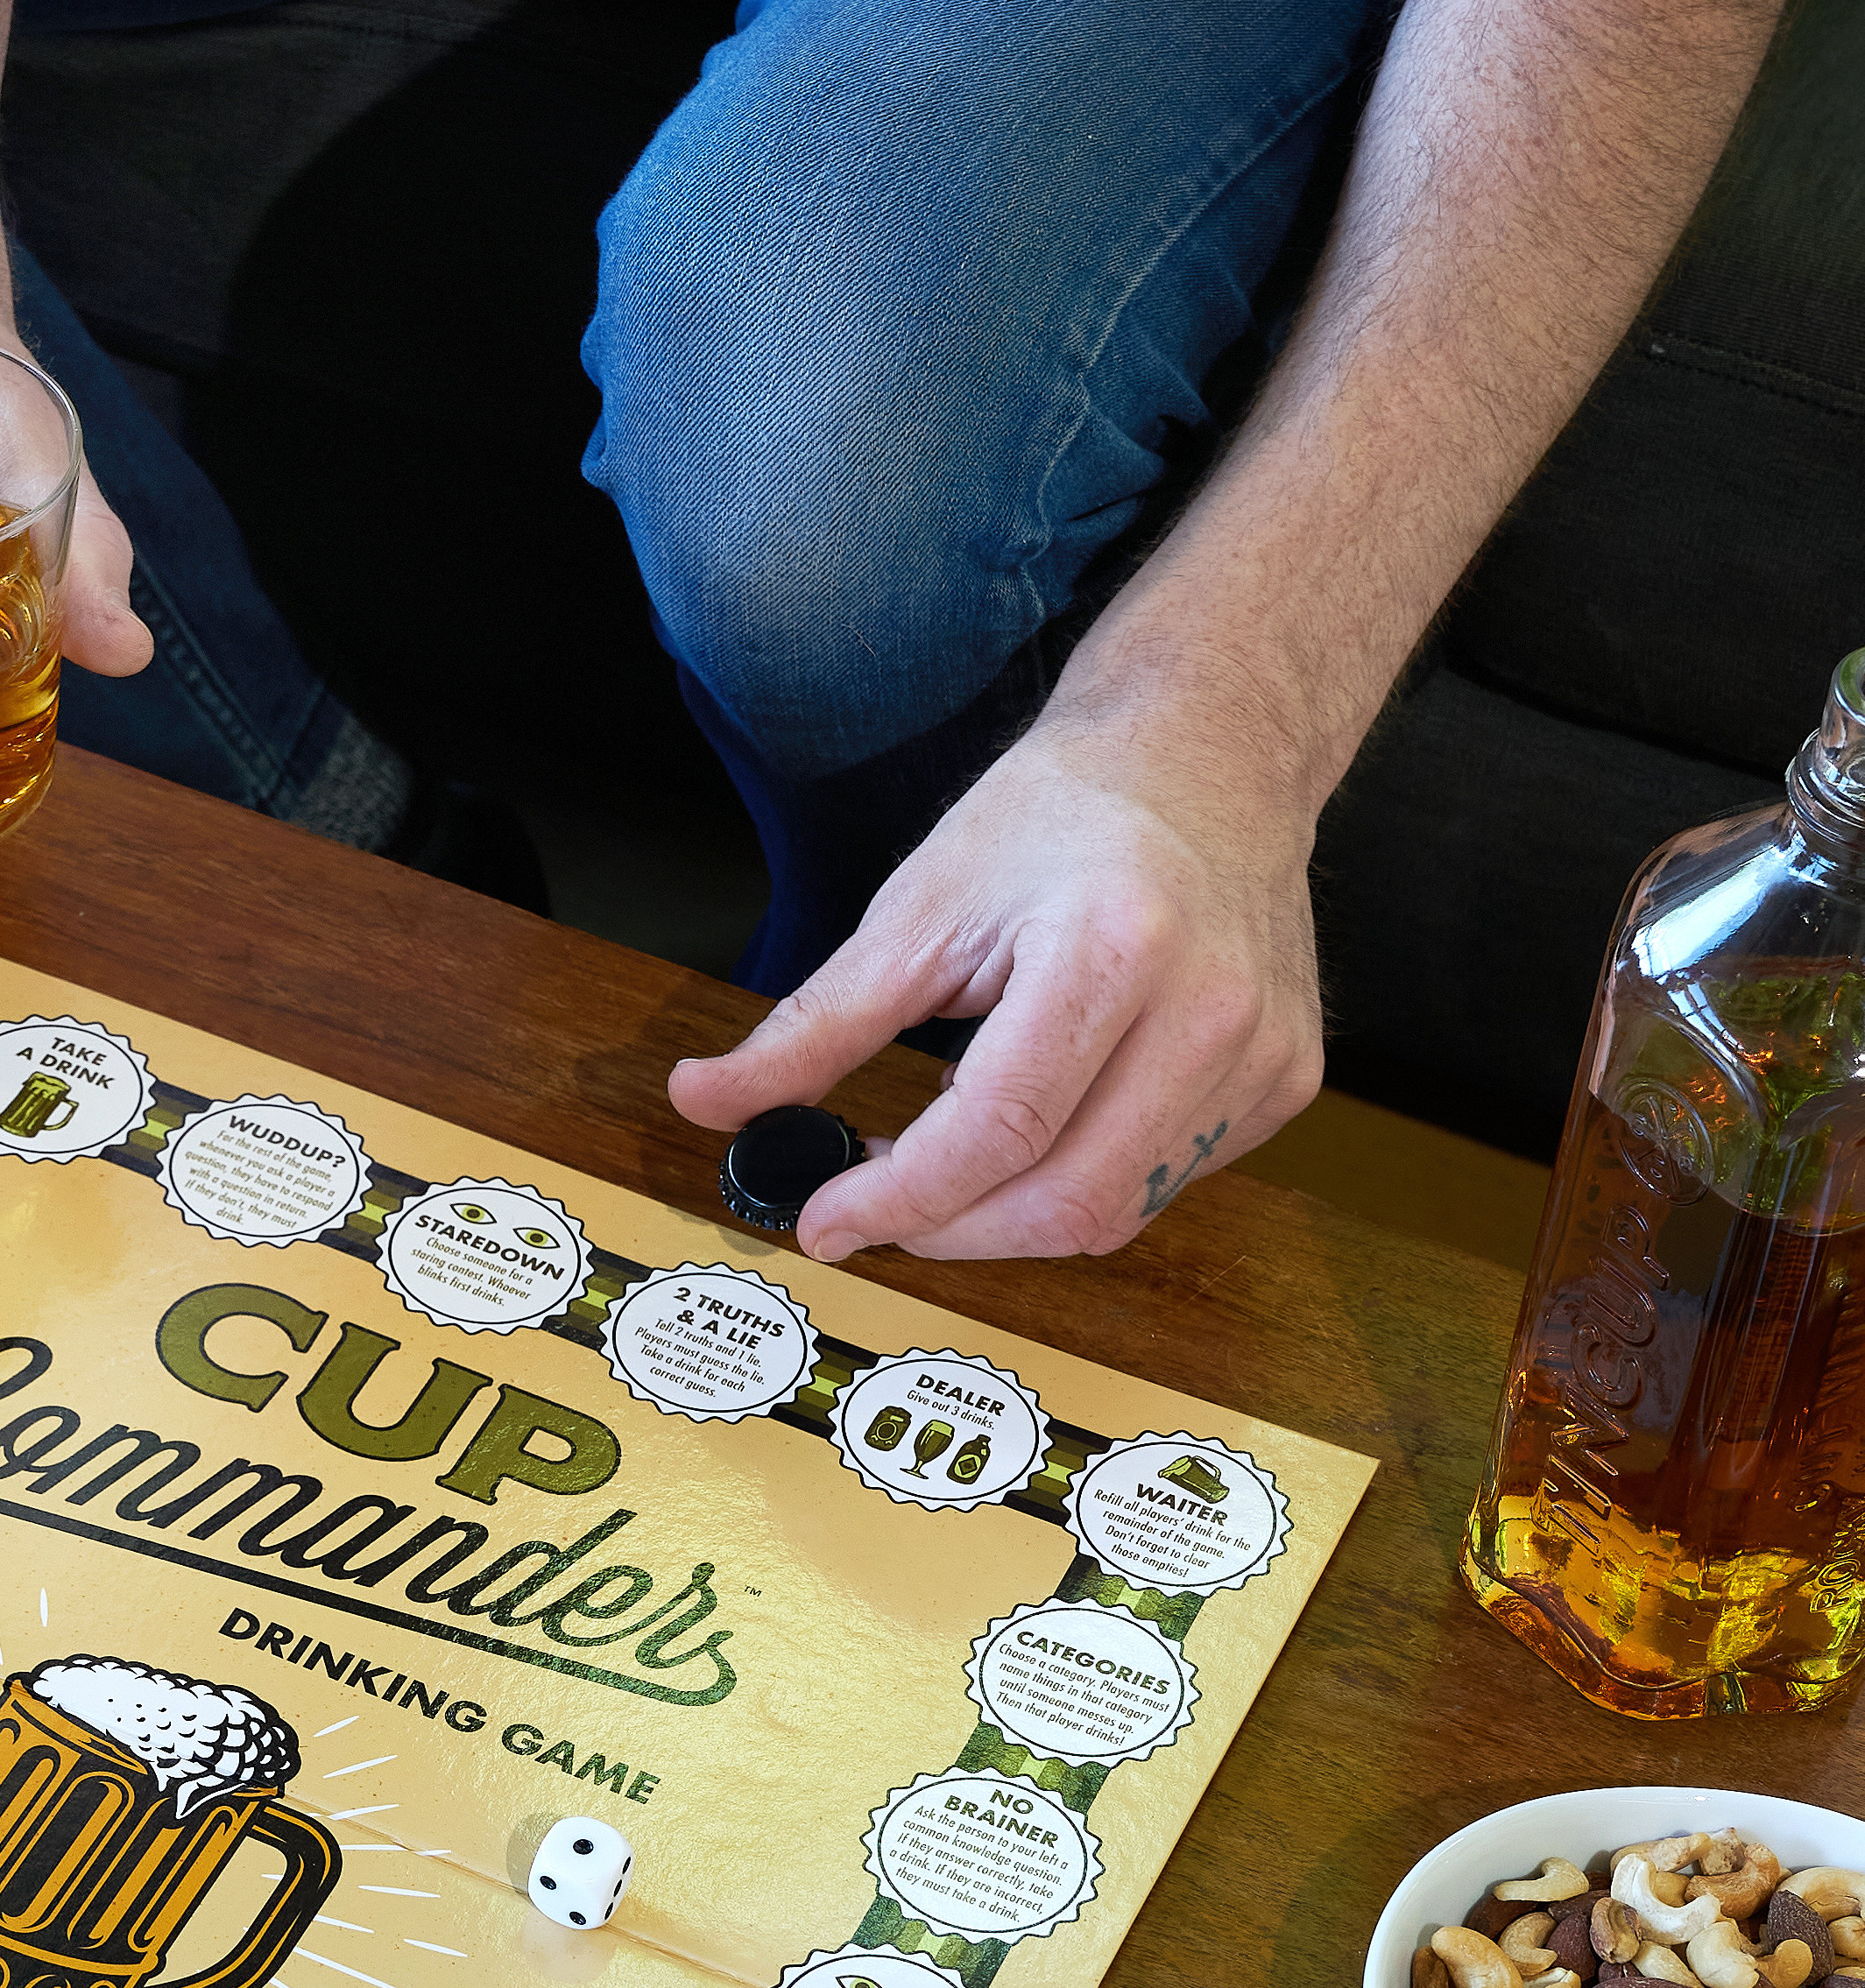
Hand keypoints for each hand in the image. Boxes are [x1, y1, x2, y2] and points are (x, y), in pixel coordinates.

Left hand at [666, 716, 1324, 1261]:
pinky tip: (1045, 1128)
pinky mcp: (1285, 1081)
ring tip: (951, 1162)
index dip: (898, 1199)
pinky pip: (1163, 1184)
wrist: (1208, 756)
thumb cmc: (1062, 817)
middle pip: (1066, 1202)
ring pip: (1116, 1214)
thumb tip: (704, 1101)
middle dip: (948, 1230)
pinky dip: (1080, 1184)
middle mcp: (1209, 1009)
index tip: (824, 1220)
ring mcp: (1261, 1053)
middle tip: (876, 1209)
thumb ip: (813, 1025)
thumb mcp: (919, 907)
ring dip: (1009, 1219)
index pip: (998, 1132)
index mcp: (1116, 948)